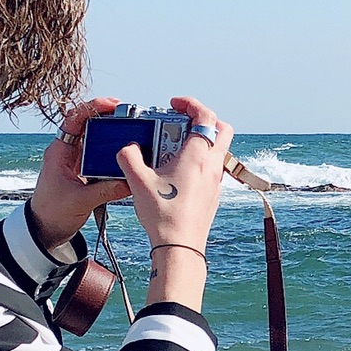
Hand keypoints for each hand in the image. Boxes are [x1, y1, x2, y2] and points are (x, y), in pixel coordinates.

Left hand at [26, 96, 131, 252]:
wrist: (44, 229)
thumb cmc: (52, 213)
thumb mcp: (80, 201)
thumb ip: (106, 191)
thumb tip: (130, 181)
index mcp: (59, 152)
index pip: (74, 119)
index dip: (92, 107)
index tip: (112, 105)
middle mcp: (66, 151)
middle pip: (87, 124)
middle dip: (106, 117)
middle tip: (128, 116)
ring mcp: (74, 160)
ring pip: (94, 138)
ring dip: (110, 134)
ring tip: (130, 131)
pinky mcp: (81, 170)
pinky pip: (97, 155)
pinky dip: (110, 152)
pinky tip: (124, 153)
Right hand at [117, 97, 232, 309]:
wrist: (180, 248)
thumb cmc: (163, 215)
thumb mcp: (137, 182)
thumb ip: (128, 158)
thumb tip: (127, 148)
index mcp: (197, 156)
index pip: (205, 116)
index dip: (191, 104)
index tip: (175, 103)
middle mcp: (212, 165)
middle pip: (223, 130)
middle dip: (204, 119)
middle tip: (182, 121)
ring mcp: (216, 181)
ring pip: (220, 150)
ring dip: (203, 141)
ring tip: (176, 146)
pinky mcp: (214, 195)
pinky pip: (213, 168)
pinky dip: (201, 160)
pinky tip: (179, 171)